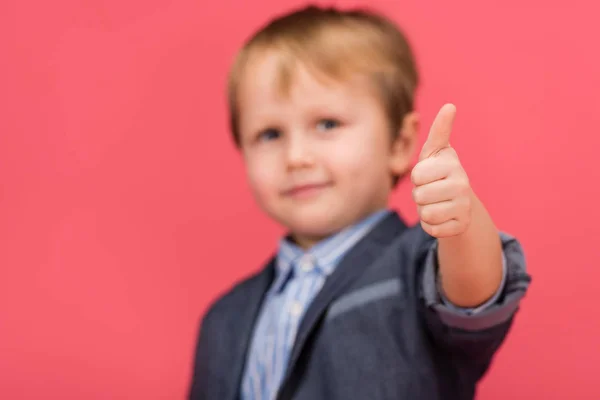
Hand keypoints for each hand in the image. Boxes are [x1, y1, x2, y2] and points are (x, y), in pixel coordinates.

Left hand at [411, 104, 472, 237]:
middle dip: (419, 196)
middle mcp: (463, 184)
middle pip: (419, 196)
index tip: (429, 174)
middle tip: (432, 191)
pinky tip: (442, 217)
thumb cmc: (439, 173)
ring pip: (425, 214)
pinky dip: (431, 226)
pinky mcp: (461, 226)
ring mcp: (464, 207)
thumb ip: (439, 131)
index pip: (417, 175)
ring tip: (436, 203)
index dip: (417, 177)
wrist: (457, 203)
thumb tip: (450, 106)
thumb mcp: (435, 152)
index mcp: (452, 164)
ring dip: (424, 211)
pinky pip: (432, 230)